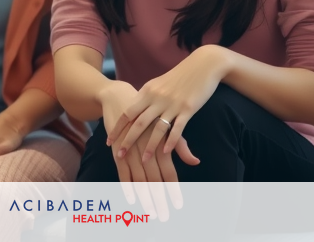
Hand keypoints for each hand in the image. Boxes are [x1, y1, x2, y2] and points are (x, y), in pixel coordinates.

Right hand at [97, 80, 190, 220]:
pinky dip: (126, 186)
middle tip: (163, 216)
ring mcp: (131, 149)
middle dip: (159, 200)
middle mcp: (147, 148)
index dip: (173, 190)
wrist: (121, 97)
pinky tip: (131, 200)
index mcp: (161, 142)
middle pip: (154, 179)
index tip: (178, 206)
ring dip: (144, 198)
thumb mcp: (166, 125)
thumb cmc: (149, 114)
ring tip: (149, 212)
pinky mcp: (117, 149)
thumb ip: (180, 145)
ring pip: (139, 178)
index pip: (169, 172)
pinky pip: (122, 171)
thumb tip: (196, 162)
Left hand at [108, 45, 224, 164]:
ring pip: (157, 129)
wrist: (203, 64)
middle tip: (119, 155)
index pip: (128, 113)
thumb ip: (147, 96)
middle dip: (128, 140)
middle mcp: (157, 98)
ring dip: (150, 146)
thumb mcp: (159, 83)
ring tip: (144, 161)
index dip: (118, 128)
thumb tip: (136, 108)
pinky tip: (166, 152)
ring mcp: (172, 104)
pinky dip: (170, 141)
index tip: (109, 141)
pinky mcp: (188, 109)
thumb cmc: (180, 75)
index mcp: (148, 91)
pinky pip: (177, 129)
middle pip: (138, 123)